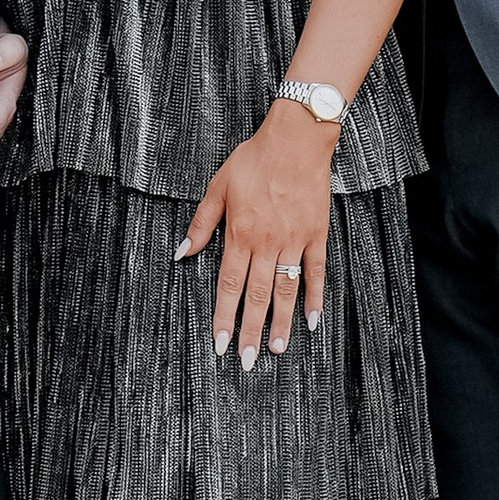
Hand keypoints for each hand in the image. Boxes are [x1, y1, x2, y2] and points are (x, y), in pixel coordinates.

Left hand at [179, 99, 334, 367]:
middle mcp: (267, 242)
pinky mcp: (316, 233)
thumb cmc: (254, 159)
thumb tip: (181, 253)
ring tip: (278, 349)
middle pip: (257, 294)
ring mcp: (294, 239)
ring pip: (286, 289)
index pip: (229, 284)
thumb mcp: (219, 186)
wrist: (295, 139)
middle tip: (249, 360)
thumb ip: (201, 223)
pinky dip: (315, 295)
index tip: (220, 343)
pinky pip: (316, 271)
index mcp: (240, 233)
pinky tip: (312, 320)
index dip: (224, 315)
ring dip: (281, 321)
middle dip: (252, 330)